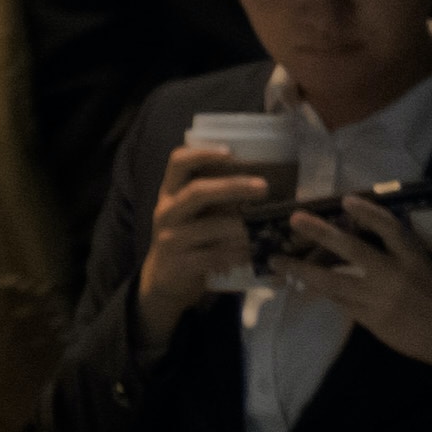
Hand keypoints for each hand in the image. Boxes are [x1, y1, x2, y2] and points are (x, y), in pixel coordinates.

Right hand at [135, 138, 279, 340]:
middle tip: (264, 187)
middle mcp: (167, 211)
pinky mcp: (179, 262)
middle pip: (197, 191)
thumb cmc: (190, 239)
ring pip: (211, 227)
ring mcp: (170, 237)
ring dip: (243, 228)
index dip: (202, 153)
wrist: (165, 280)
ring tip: (267, 229)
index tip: (230, 152)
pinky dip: (238, 254)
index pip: (177, 162)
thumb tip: (266, 183)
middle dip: (233, 187)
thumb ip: (216, 199)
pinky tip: (254, 255)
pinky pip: (215, 255)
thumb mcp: (195, 214)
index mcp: (171, 193)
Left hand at [282, 188, 431, 375]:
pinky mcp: (370, 318)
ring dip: (302, 270)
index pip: (390, 228)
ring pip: (333, 280)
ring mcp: (379, 298)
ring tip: (279, 261)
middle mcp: (395, 275)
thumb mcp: (423, 269)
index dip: (368, 212)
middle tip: (296, 220)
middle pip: (352, 249)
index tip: (346, 199)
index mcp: (414, 259)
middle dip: (321, 233)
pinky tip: (301, 284)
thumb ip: (396, 256)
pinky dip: (319, 291)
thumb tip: (358, 240)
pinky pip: (338, 300)